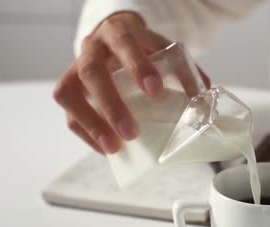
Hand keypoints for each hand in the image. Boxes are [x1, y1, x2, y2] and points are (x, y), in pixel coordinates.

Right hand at [53, 12, 208, 153]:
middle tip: (131, 132)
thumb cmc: (141, 50)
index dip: (137, 66)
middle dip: (111, 104)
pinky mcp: (68, 92)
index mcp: (117, 33)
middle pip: (92, 73)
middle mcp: (91, 49)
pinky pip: (69, 116)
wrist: (113, 41)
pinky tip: (107, 150)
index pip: (124, 44)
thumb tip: (201, 98)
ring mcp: (74, 70)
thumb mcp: (163, 50)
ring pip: (69, 95)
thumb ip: (183, 70)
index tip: (156, 90)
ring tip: (114, 147)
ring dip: (92, 124)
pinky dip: (87, 135)